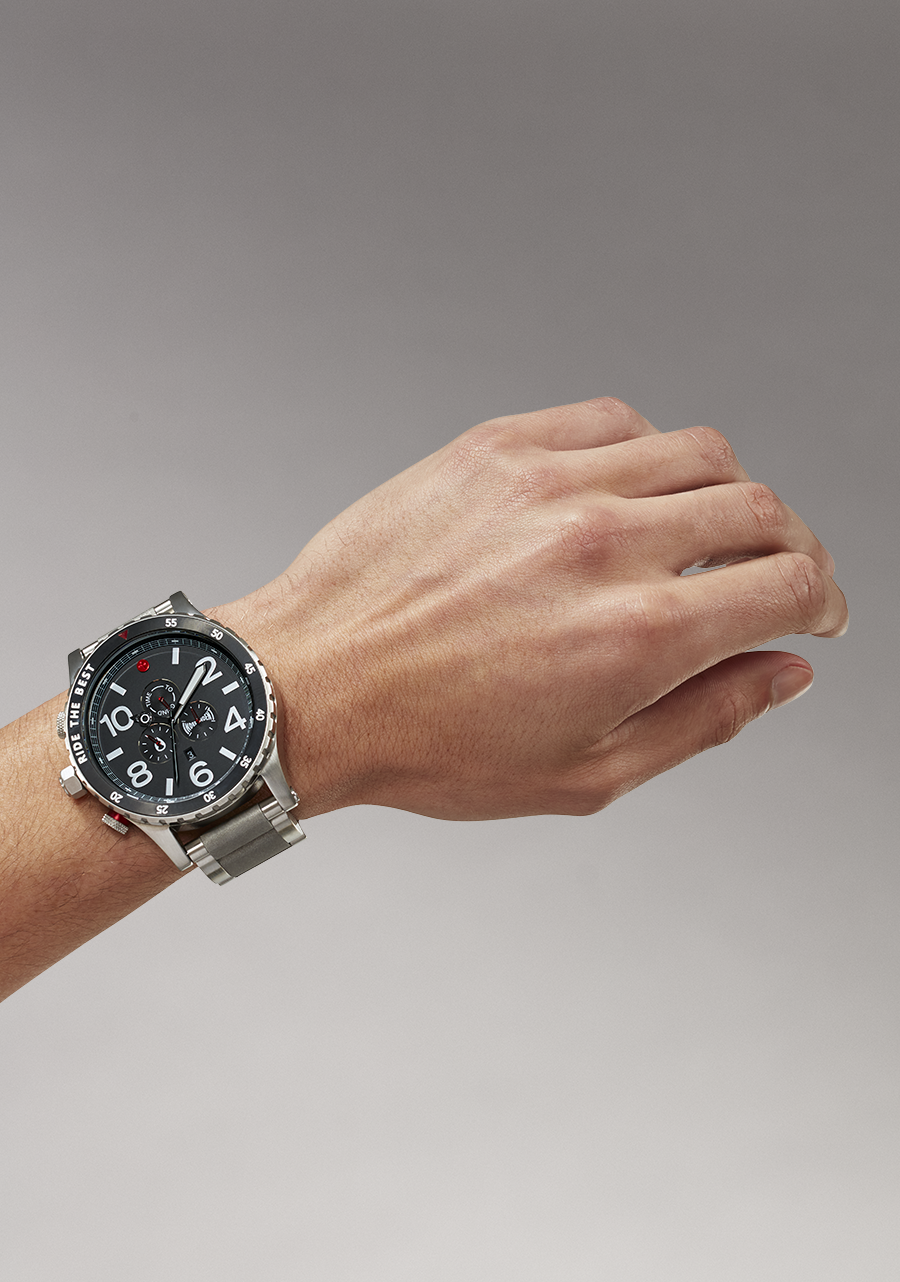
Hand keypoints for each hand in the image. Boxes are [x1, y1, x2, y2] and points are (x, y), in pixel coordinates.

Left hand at [218, 398, 847, 821]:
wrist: (314, 686)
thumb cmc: (431, 743)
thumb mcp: (586, 772)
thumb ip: (703, 719)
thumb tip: (783, 674)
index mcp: (636, 634)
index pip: (787, 583)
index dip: (823, 600)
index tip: (815, 613)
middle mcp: (603, 542)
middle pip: (759, 508)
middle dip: (791, 547)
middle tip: (776, 575)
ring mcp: (548, 481)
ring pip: (699, 450)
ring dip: (728, 494)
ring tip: (703, 535)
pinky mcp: (497, 446)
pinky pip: (613, 419)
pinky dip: (646, 452)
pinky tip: (627, 493)